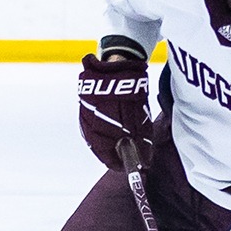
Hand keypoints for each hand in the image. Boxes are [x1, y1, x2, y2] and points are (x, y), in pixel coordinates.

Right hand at [78, 54, 151, 169]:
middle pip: (104, 150)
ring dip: (114, 137)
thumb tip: (145, 163)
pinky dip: (109, 126)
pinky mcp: (86, 106)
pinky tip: (120, 118)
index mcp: (100, 137)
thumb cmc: (128, 95)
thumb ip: (141, 145)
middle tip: (136, 146)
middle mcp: (88, 130)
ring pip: (100, 137)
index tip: (137, 163)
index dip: (125, 165)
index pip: (110, 161)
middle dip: (120, 151)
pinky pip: (97, 124)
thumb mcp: (140, 123)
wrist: (115, 65)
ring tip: (130, 130)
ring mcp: (85, 118)